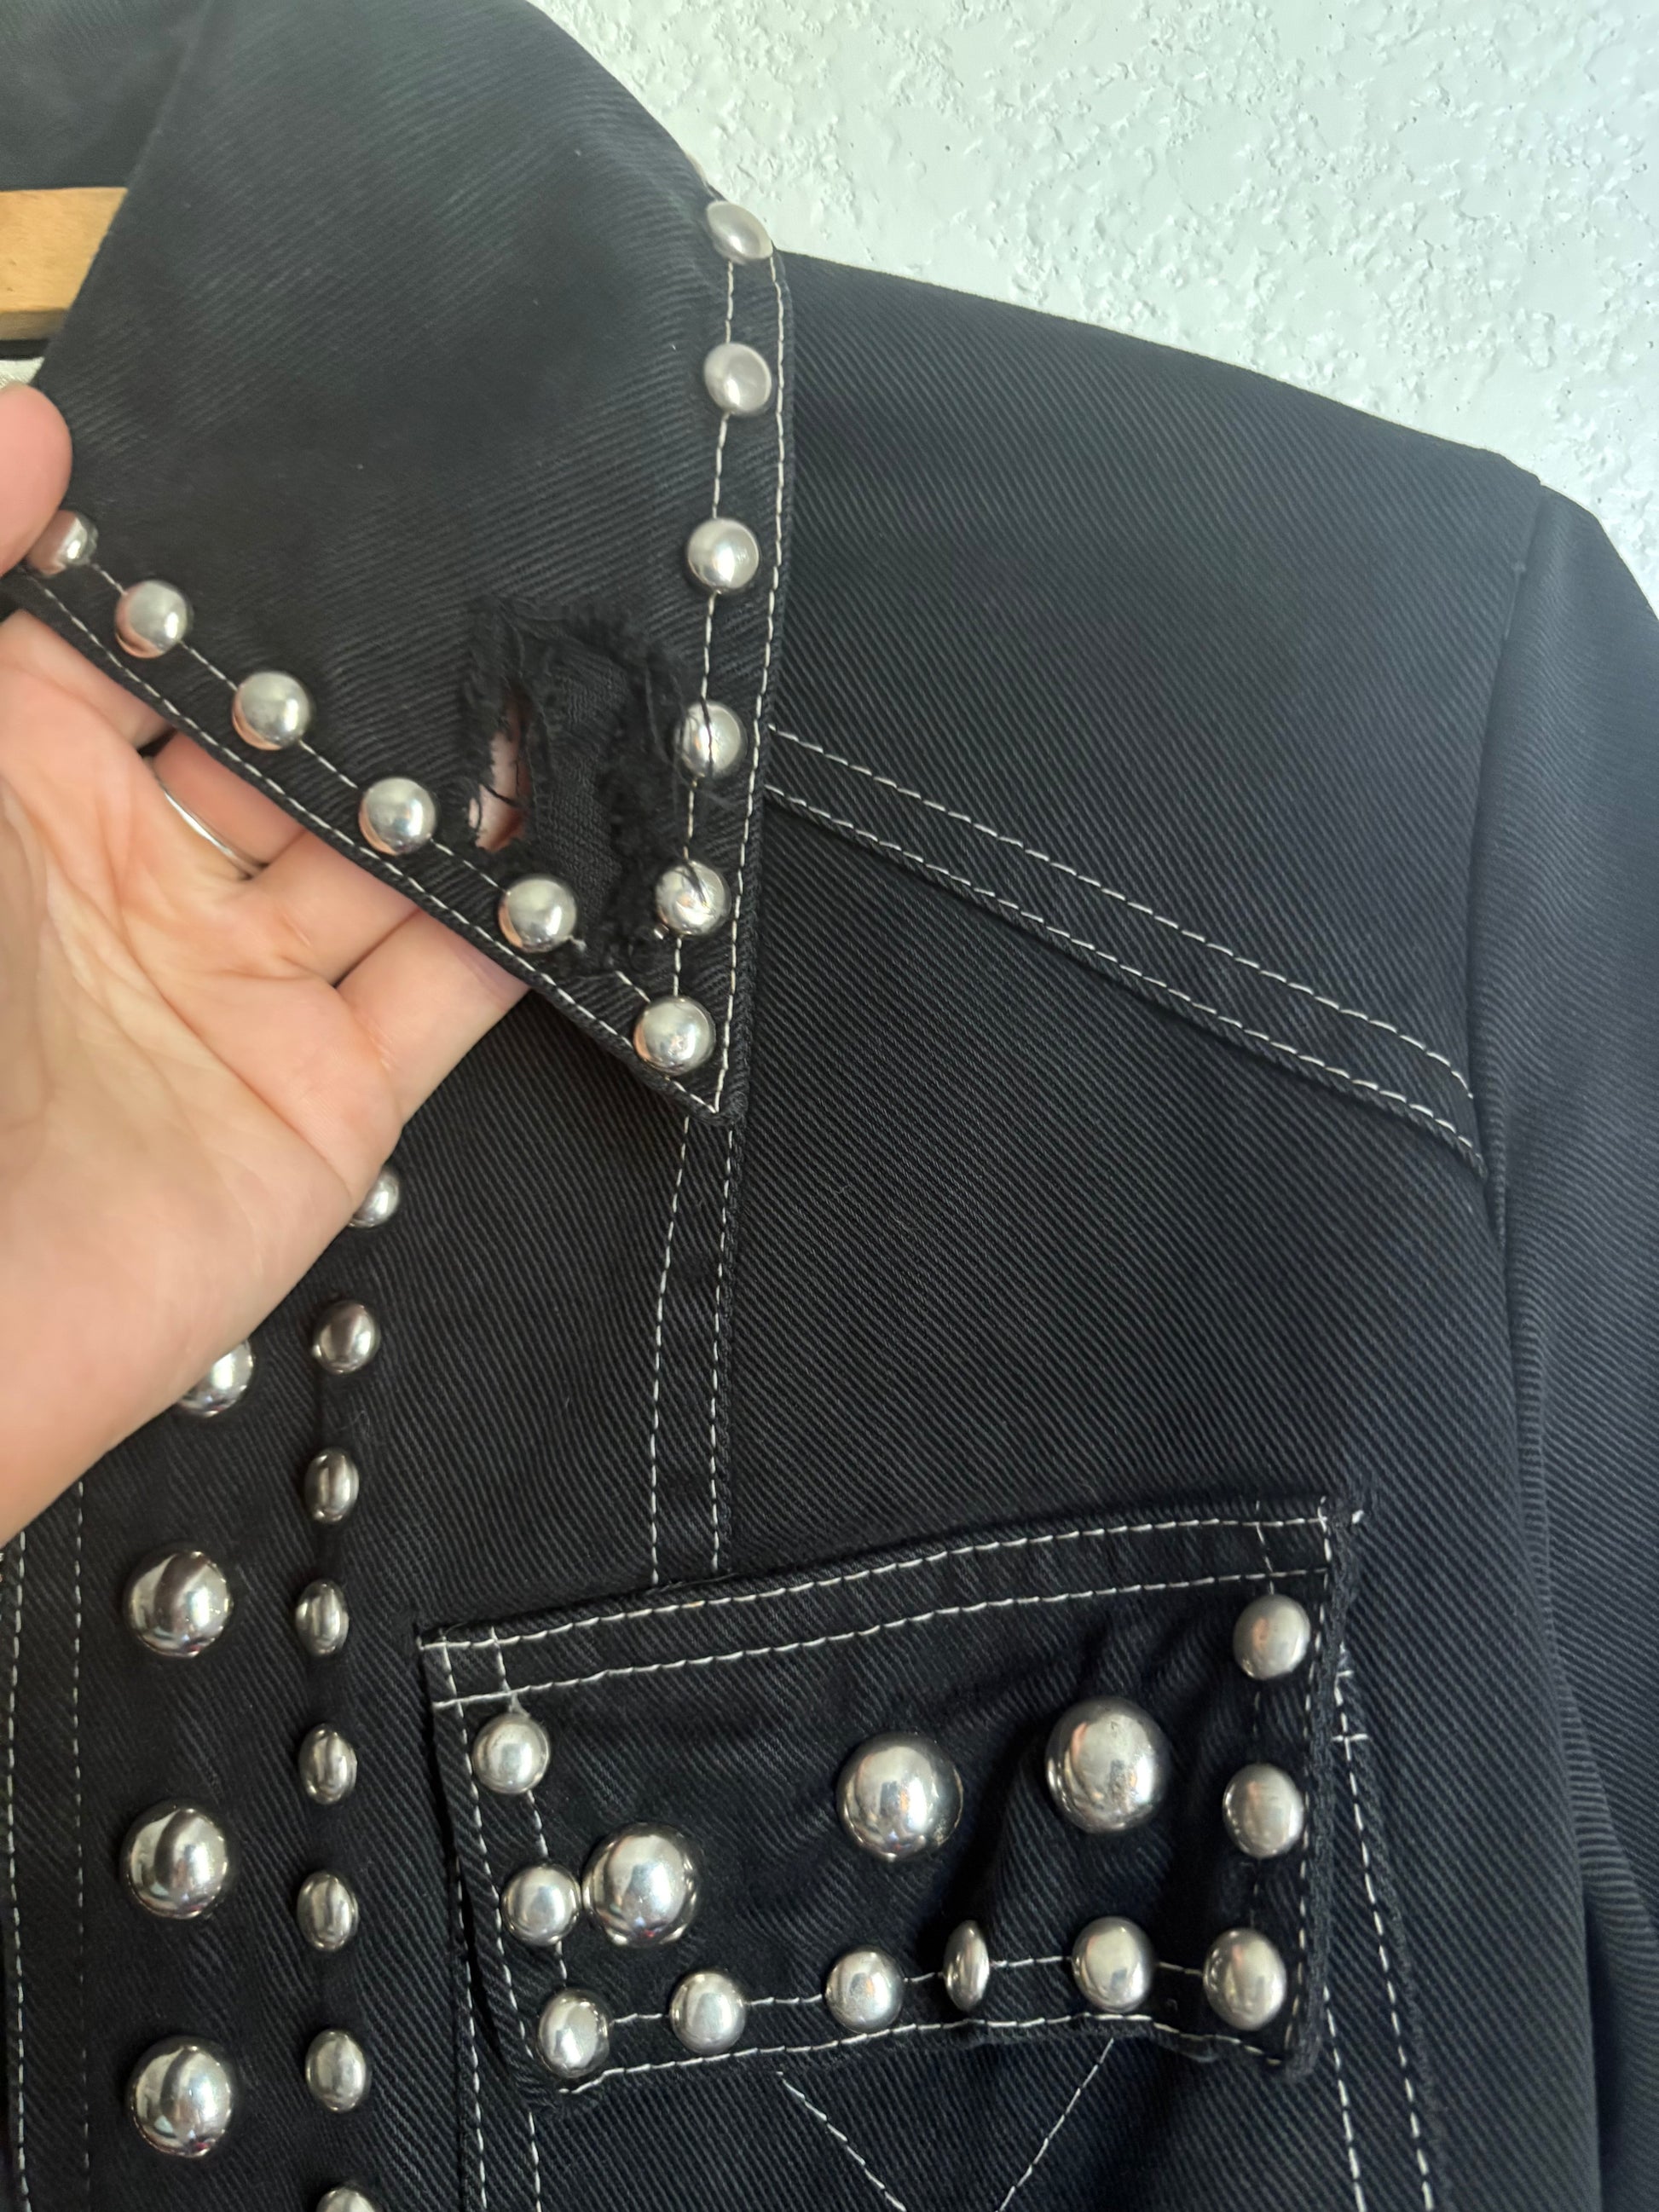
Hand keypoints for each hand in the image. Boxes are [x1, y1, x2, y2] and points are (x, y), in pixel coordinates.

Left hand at [0, 385, 526, 1527]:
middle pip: (289, 735)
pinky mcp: (330, 1092)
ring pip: (385, 847)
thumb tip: (40, 420)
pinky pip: (452, 983)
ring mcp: (246, 986)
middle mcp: (143, 877)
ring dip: (465, 769)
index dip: (215, 554)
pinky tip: (586, 824)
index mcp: (21, 786)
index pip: (139, 638)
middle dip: (373, 653)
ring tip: (565, 648)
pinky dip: (522, 914)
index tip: (318, 447)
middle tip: (487, 528)